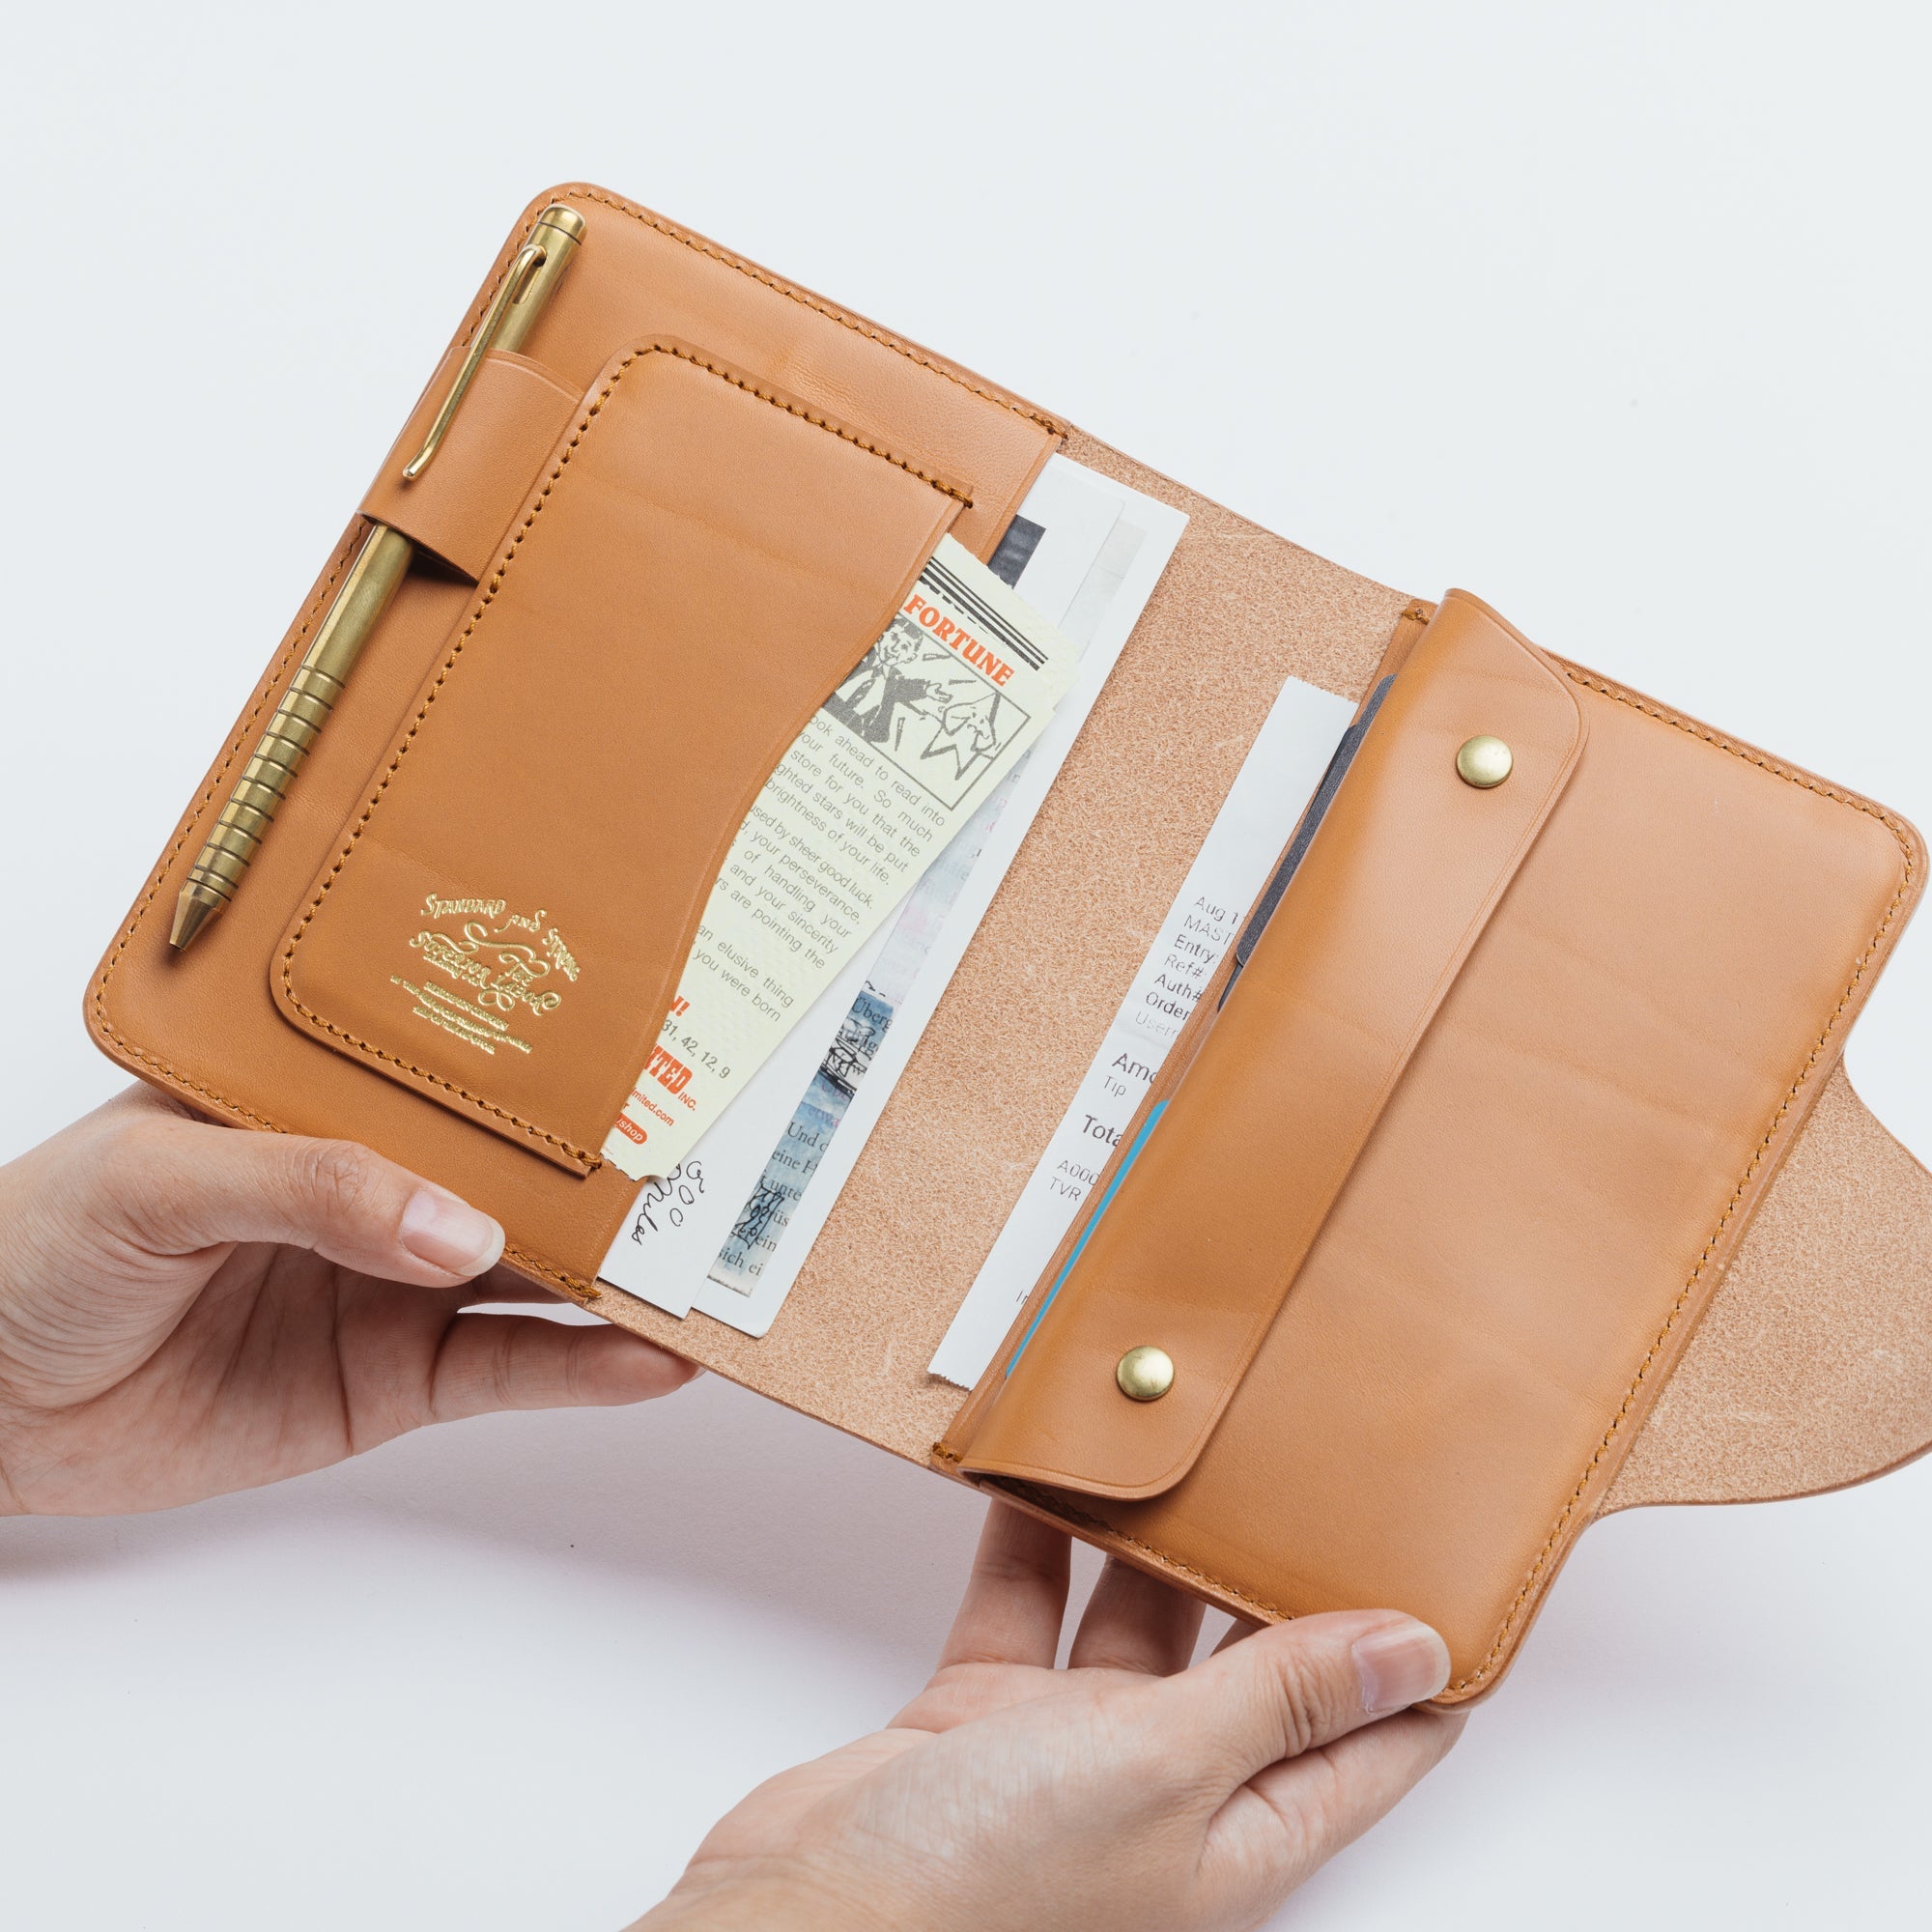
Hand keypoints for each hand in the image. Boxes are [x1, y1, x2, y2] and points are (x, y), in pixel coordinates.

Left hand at [0, 1086, 694, 1515]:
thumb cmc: (34, 1248)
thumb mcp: (162, 1180)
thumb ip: (312, 1187)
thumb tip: (460, 1230)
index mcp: (328, 1094)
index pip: (463, 1066)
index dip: (555, 1057)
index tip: (658, 1045)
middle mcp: (379, 1179)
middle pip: (523, 1167)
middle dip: (620, 1164)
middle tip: (729, 1155)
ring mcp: (394, 1280)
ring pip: (537, 1271)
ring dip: (625, 1270)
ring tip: (718, 1260)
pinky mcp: (394, 1378)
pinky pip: (507, 1371)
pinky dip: (584, 1368)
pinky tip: (653, 1356)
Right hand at [639, 1502, 1462, 1931]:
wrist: (808, 1913)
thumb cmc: (987, 1890)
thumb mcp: (1164, 1770)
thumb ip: (1279, 1699)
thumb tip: (1412, 1652)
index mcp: (1240, 1838)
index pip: (1370, 1745)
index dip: (1417, 1665)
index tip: (1450, 1564)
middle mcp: (1164, 1793)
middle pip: (1246, 1662)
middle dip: (1271, 1567)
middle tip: (1304, 1457)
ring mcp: (1068, 1754)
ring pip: (1128, 1618)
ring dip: (1144, 1538)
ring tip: (1174, 1439)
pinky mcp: (982, 1716)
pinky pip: (1026, 1605)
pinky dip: (1033, 1539)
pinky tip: (1043, 1470)